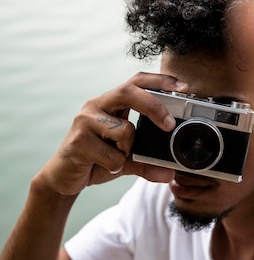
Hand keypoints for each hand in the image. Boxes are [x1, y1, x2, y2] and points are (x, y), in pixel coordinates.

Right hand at [38, 73, 187, 194]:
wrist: (64, 178)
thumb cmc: (95, 160)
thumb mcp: (126, 160)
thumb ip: (147, 163)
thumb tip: (170, 174)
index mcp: (111, 103)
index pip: (137, 81)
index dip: (160, 81)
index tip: (183, 87)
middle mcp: (97, 106)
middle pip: (129, 92)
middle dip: (153, 106)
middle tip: (168, 125)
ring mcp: (85, 121)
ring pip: (124, 129)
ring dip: (129, 148)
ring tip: (118, 156)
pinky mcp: (78, 141)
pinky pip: (112, 154)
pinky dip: (116, 164)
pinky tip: (105, 166)